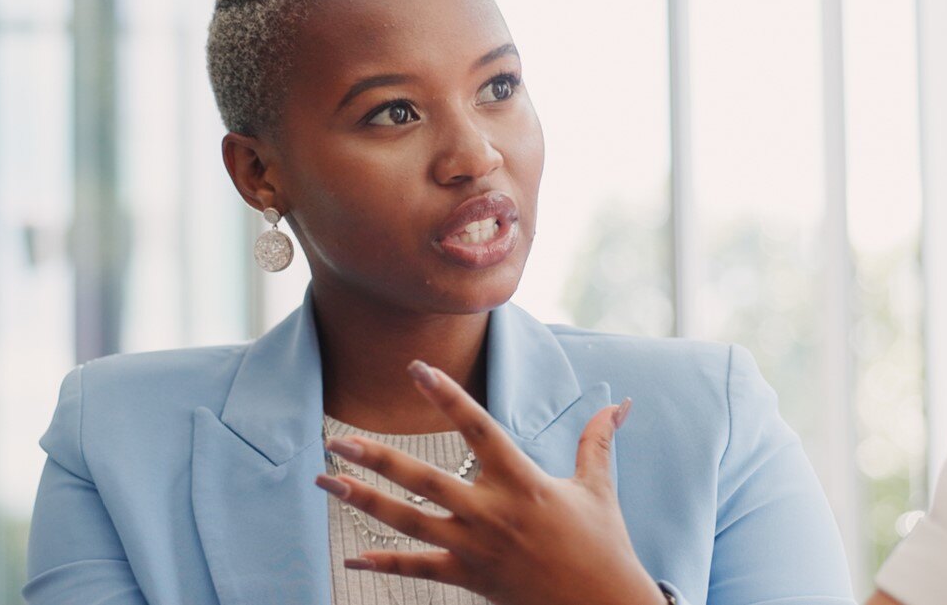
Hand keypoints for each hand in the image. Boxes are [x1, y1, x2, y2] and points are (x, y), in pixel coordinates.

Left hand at [312, 360, 665, 604]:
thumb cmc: (603, 544)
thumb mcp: (599, 488)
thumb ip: (597, 442)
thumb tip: (618, 404)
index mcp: (522, 480)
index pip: (477, 428)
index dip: (447, 396)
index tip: (415, 368)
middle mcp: (491, 511)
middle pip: (423, 478)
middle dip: (377, 458)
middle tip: (337, 439)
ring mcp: (476, 547)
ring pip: (408, 521)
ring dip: (364, 502)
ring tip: (327, 483)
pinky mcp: (470, 577)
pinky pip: (419, 569)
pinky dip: (384, 562)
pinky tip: (351, 553)